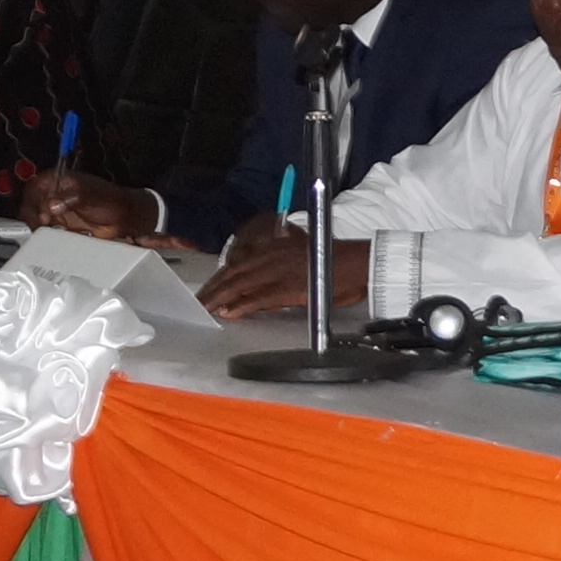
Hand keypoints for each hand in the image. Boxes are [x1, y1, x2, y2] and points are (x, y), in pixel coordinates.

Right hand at [24, 170, 159, 241]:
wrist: (125, 218)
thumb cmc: (112, 201)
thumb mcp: (92, 196)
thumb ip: (73, 198)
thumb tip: (52, 205)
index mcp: (58, 180)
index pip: (34, 188)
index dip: (35, 202)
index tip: (45, 217)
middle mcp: (53, 194)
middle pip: (29, 205)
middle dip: (34, 218)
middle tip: (45, 229)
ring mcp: (54, 210)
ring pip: (34, 219)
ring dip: (40, 229)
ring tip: (53, 234)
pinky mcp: (58, 225)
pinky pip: (44, 231)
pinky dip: (47, 236)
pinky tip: (58, 239)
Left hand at [196, 219, 369, 321]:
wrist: (360, 264)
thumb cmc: (338, 263)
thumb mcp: (305, 256)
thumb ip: (283, 264)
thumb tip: (269, 284)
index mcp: (277, 246)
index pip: (240, 262)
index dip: (221, 277)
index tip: (208, 289)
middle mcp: (273, 255)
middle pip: (234, 273)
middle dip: (214, 289)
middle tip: (199, 303)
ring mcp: (280, 270)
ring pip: (241, 284)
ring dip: (220, 298)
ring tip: (206, 310)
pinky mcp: (288, 287)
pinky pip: (259, 298)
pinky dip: (242, 306)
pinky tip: (230, 313)